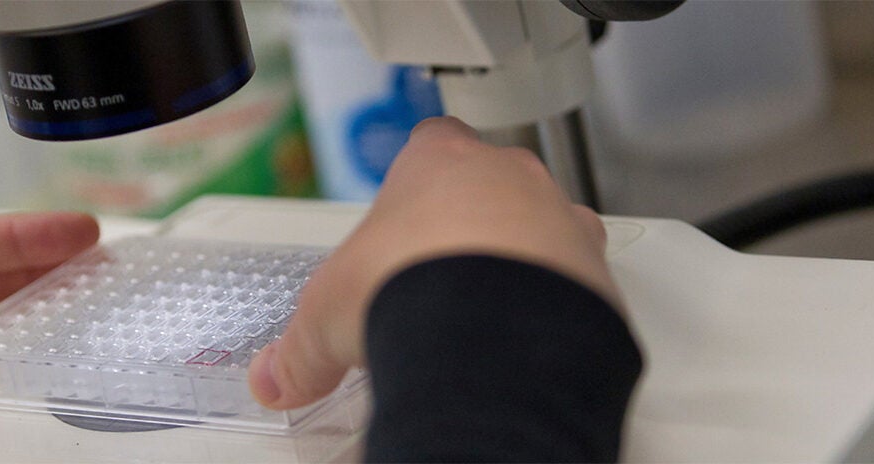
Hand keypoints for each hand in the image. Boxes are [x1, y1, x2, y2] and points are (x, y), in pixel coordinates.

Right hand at [248, 117, 618, 408]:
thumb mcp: (328, 315)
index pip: (432, 142)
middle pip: (495, 186)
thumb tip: (276, 378)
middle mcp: (510, 179)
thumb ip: (301, 346)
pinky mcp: (597, 273)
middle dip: (472, 227)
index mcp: (440, 162)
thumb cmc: (413, 286)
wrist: (494, 328)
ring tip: (486, 318)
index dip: (420, 178)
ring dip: (523, 266)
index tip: (409, 210)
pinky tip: (524, 343)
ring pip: (546, 230)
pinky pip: (578, 283)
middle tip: (442, 278)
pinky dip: (557, 309)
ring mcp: (561, 221)